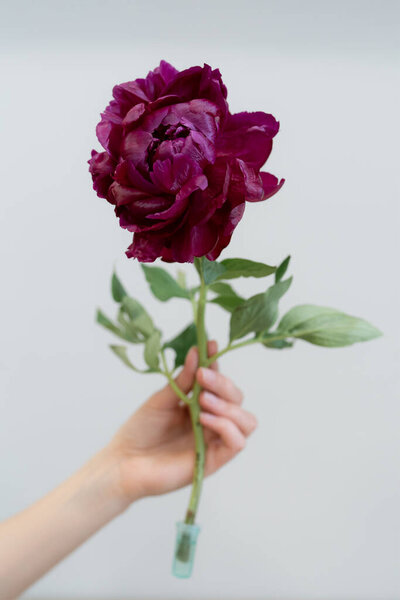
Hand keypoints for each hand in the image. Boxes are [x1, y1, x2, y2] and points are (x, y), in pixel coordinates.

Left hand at [107, 341, 257, 502]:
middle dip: (223, 384)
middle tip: (202, 376)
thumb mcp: (161, 399)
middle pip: (238, 399)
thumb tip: (197, 352)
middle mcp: (212, 422)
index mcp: (200, 406)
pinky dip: (226, 426)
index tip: (211, 346)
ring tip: (203, 400)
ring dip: (229, 406)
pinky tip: (204, 419)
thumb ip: (182, 380)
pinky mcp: (213, 461)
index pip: (220, 383)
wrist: (123, 463)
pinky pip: (237, 443)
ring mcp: (214, 442)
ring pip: (246, 421)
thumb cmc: (139, 432)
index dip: (218, 364)